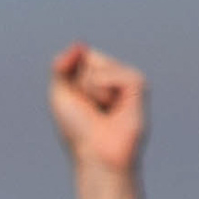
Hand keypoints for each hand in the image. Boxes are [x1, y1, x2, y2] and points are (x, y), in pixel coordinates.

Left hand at [47, 44, 146, 181]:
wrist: (96, 155)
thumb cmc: (78, 131)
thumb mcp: (60, 95)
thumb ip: (61, 65)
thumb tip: (80, 44)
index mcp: (96, 77)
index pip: (78, 56)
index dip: (69, 77)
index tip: (76, 103)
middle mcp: (113, 76)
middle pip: (87, 57)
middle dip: (80, 84)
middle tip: (90, 109)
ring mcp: (127, 79)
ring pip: (99, 64)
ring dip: (91, 90)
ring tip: (103, 111)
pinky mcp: (139, 84)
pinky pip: (114, 73)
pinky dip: (105, 89)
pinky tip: (114, 109)